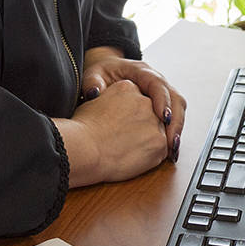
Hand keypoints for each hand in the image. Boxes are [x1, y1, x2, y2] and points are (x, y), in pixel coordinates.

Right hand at [53, 80, 170, 186]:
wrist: (85, 148)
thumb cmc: (82, 129)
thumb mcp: (93, 102)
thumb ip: (109, 100)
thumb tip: (106, 103)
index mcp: (128, 87)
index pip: (135, 100)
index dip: (127, 115)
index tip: (119, 126)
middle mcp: (145, 101)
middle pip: (150, 114)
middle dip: (140, 127)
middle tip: (123, 140)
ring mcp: (155, 121)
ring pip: (157, 132)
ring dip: (146, 141)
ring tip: (126, 150)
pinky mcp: (160, 142)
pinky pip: (162, 150)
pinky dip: (150, 156)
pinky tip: (133, 158)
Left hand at [80, 46, 185, 162]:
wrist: (107, 73)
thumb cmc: (100, 74)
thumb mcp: (93, 75)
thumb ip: (92, 82)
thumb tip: (94, 92)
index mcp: (141, 71)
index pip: (157, 84)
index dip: (163, 100)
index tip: (163, 118)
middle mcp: (155, 81)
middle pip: (175, 98)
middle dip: (176, 121)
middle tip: (172, 142)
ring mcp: (160, 93)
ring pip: (178, 110)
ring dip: (177, 129)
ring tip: (172, 150)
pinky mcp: (160, 105)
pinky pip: (172, 118)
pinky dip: (172, 133)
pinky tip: (169, 150)